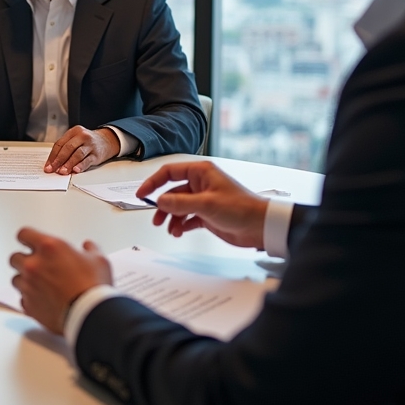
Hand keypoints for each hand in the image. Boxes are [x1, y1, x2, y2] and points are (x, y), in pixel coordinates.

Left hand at [9, 227, 111, 334]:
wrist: (89, 315)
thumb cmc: (93, 287)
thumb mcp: (98, 260)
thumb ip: (90, 249)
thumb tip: (88, 247)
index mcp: (48, 248)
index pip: (24, 234)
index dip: (27, 238)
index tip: (29, 241)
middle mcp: (34, 265)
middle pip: (14, 257)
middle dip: (23, 260)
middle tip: (36, 265)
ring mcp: (29, 286)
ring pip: (16, 279)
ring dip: (25, 280)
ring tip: (40, 284)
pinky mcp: (29, 306)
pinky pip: (22, 299)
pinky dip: (29, 299)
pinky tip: (42, 299)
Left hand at [44, 126, 118, 173]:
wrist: (106, 141)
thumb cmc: (87, 142)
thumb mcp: (76, 140)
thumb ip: (66, 149)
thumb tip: (54, 164)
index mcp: (74, 131)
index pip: (60, 144)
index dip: (52, 156)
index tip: (48, 166)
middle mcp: (82, 136)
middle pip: (67, 148)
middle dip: (59, 160)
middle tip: (53, 169)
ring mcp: (90, 144)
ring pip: (77, 154)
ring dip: (68, 164)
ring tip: (62, 171)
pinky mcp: (96, 154)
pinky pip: (87, 160)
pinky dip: (81, 166)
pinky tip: (75, 170)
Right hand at [137, 161, 268, 249]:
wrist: (261, 227)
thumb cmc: (241, 208)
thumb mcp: (206, 204)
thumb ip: (180, 203)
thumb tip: (160, 201)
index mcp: (201, 172)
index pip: (170, 172)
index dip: (154, 182)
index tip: (143, 194)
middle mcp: (201, 184)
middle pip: (172, 191)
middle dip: (163, 206)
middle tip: (156, 218)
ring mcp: (204, 200)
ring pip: (179, 206)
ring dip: (172, 218)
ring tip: (170, 230)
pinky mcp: (207, 215)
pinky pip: (187, 218)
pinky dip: (181, 225)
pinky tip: (180, 232)